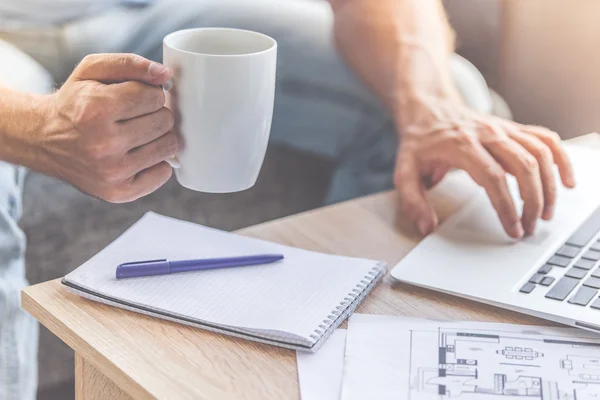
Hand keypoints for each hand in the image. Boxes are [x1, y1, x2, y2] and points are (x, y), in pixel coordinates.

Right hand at [36, 54, 177, 201]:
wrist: (44, 140)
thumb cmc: (75, 103)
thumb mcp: (93, 70)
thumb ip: (131, 64)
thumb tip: (165, 75)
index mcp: (96, 109)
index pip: (155, 96)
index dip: (148, 93)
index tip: (135, 97)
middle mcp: (103, 143)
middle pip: (165, 121)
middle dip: (155, 114)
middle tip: (134, 116)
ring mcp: (111, 172)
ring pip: (168, 146)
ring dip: (158, 137)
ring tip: (137, 134)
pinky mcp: (118, 192)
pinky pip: (163, 174)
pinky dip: (156, 162)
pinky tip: (137, 154)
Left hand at [394, 93, 574, 238]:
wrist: (428, 107)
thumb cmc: (419, 141)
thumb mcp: (404, 169)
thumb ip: (413, 200)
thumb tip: (427, 226)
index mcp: (461, 145)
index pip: (492, 177)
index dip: (506, 206)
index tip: (512, 229)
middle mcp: (487, 134)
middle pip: (522, 165)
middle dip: (532, 201)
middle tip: (530, 227)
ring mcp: (503, 129)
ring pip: (539, 153)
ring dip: (549, 185)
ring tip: (546, 213)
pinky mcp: (513, 128)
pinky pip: (546, 139)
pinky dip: (561, 159)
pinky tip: (566, 181)